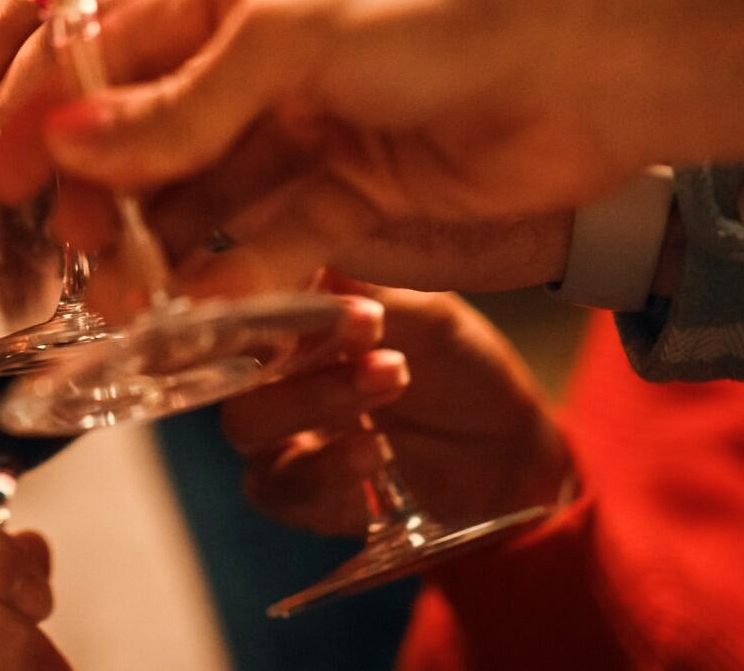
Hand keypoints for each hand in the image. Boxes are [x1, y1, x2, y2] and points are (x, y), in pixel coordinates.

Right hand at [0, 0, 743, 301]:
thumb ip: (180, 97)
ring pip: (189, 184)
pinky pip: (260, 241)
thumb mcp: (294, 27)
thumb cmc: (457, 1)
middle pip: (136, 107)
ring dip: (143, 232)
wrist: (602, 64)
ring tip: (111, 283)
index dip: (38, 65)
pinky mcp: (349, 194)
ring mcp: (302, 119)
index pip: (104, 9)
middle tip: (44, 223)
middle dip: (82, 165)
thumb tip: (72, 147)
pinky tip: (186, 302)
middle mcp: (262, 40)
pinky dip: (221, 274)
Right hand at [222, 281, 567, 538]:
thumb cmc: (461, 368)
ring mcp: (280, 438)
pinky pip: (284, 486)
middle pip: (234, 360)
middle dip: (296, 341)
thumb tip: (320, 243)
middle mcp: (271, 377)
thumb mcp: (427, 312)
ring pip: (248, 422)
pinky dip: (326, 466)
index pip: (241, 299)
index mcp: (288, 321)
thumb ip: (368, 285)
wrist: (509, 451)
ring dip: (315, 397)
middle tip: (367, 322)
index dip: (266, 288)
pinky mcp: (302, 499)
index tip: (319, 277)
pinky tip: (375, 449)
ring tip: (392, 374)